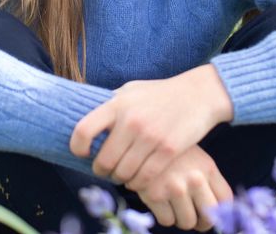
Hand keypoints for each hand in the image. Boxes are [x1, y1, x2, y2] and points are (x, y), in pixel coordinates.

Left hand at [69, 64, 233, 187]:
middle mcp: (131, 121)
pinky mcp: (168, 150)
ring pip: (123, 173)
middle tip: (105, 170)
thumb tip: (87, 118)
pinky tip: (138, 180)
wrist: (198, 94)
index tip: (84, 152)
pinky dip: (138, 184)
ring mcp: (150, 136)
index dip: (77, 147)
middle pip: (104, 161)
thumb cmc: (160, 93)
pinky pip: (145, 178)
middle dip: (102, 171)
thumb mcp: (131, 90)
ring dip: (120, 179)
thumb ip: (111, 104)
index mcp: (117, 104)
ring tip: (122, 175)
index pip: (83, 130)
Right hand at [135, 145, 232, 230]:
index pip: (225, 201)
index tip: (209, 213)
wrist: (141, 139)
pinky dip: (164, 216)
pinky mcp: (154, 195)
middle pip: (208, 217)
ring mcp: (175, 187)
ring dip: (180, 218)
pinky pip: (167, 220)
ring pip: (187, 222)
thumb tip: (214, 213)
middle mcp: (195, 179)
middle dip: (201, 222)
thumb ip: (208, 181)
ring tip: (173, 205)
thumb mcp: (196, 159)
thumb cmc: (172, 154)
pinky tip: (160, 202)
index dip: (218, 212)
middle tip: (192, 216)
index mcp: (208, 168)